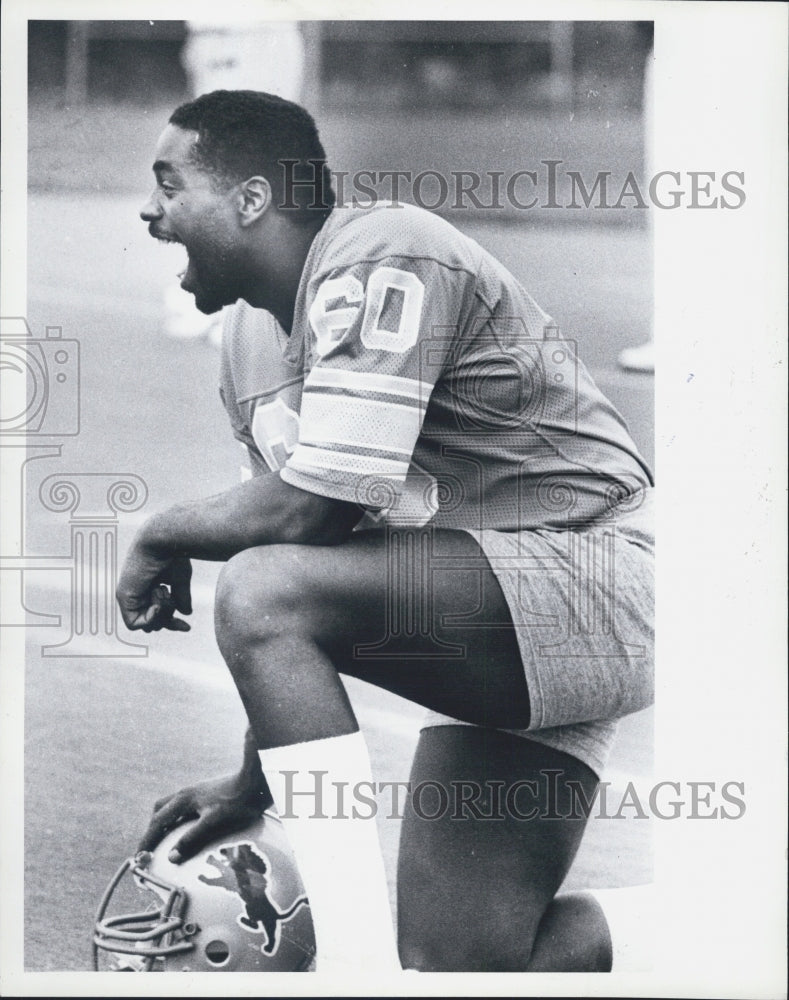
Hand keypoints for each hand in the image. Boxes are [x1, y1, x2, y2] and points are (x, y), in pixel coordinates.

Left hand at [116, 539, 192, 632]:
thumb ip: (181, 597)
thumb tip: (186, 613)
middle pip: (153, 622)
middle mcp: (139, 591)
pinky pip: (133, 624)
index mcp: (151, 586)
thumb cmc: (173, 555)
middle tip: (171, 599)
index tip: (187, 626)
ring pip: (146, 624)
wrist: (163, 541)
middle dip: (167, 618)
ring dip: (160, 612)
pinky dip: (149, 619)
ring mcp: (130, 595)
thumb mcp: (180, 580)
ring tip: (162, 590)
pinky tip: (157, 604)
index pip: (159, 613)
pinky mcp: (123, 597)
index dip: (172, 623)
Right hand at [138, 770, 272, 862]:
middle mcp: (187, 794)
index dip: (146, 840)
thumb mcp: (214, 823)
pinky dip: (181, 822)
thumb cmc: (237, 802)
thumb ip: (191, 839)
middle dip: (153, 830)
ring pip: (173, 809)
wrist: (257, 780)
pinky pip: (186, 810)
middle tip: (151, 849)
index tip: (139, 857)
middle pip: (161, 811)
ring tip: (169, 843)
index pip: (157, 822)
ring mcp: (198, 792)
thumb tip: (171, 857)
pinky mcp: (208, 795)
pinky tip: (192, 833)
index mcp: (184, 799)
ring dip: (167, 825)